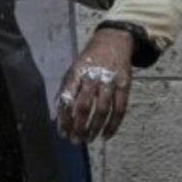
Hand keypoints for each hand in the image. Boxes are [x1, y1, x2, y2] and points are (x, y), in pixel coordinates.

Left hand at [56, 28, 133, 143]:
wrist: (113, 41)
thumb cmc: (89, 60)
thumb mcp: (73, 69)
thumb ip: (66, 91)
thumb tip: (57, 115)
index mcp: (76, 73)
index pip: (67, 99)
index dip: (64, 118)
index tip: (62, 133)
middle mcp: (92, 77)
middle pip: (84, 107)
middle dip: (78, 127)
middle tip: (75, 141)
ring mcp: (110, 81)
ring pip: (102, 110)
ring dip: (94, 128)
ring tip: (88, 140)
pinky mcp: (125, 85)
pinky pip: (120, 109)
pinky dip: (113, 125)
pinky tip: (106, 135)